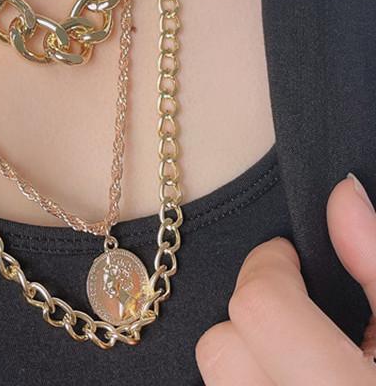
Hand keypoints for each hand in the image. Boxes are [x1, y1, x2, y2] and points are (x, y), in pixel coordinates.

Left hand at [195, 173, 375, 384]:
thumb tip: (343, 196)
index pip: (257, 309)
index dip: (269, 267)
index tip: (290, 258)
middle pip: (221, 350)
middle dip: (253, 317)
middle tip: (301, 309)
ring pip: (221, 384)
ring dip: (254, 358)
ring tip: (312, 356)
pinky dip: (261, 384)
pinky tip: (305, 381)